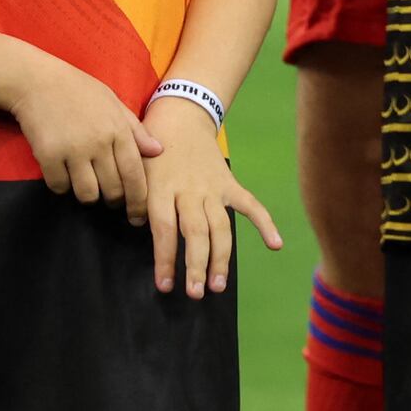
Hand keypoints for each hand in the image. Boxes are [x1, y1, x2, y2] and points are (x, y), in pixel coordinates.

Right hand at [3, 54, 149, 211]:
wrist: (36, 80)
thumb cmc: (78, 90)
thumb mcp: (113, 103)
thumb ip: (135, 129)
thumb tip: (158, 151)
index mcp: (118, 130)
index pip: (136, 176)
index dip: (138, 201)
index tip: (137, 215)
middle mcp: (99, 142)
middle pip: (113, 190)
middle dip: (114, 201)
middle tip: (110, 199)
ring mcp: (73, 150)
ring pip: (87, 194)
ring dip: (88, 195)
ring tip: (86, 185)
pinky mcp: (48, 155)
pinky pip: (59, 187)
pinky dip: (61, 186)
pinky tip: (62, 174)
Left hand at [132, 97, 281, 296]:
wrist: (180, 117)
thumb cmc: (153, 150)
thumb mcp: (136, 171)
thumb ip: (135, 199)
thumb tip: (135, 224)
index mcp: (162, 188)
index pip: (164, 230)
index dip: (165, 259)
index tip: (165, 285)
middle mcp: (189, 190)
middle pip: (195, 232)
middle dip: (196, 265)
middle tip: (195, 293)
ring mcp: (212, 188)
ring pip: (219, 227)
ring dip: (220, 258)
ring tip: (217, 286)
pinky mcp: (229, 184)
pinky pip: (249, 205)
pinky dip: (264, 223)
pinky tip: (275, 245)